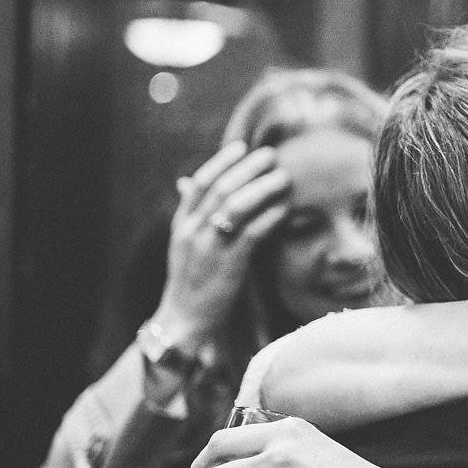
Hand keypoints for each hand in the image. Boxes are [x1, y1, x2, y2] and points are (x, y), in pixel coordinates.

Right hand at [151, 142, 291, 347]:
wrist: (184, 320)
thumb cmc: (191, 281)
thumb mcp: (184, 243)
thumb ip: (191, 213)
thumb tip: (187, 181)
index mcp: (182, 225)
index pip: (200, 183)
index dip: (222, 162)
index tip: (241, 147)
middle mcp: (193, 231)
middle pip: (222, 188)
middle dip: (248, 168)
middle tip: (271, 155)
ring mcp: (209, 247)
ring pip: (236, 206)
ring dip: (263, 188)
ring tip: (283, 177)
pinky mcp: (228, 264)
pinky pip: (252, 233)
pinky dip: (270, 217)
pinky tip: (285, 208)